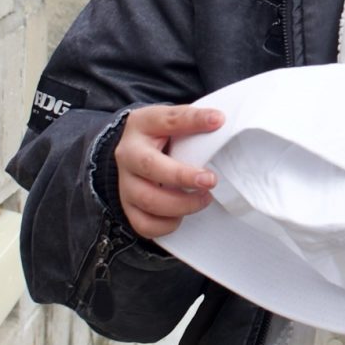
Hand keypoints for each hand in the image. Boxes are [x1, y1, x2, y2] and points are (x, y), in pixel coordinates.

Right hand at [114, 104, 223, 238]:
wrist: (134, 154)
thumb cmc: (160, 137)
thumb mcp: (172, 120)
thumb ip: (191, 120)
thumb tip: (219, 120)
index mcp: (141, 125)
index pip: (166, 120)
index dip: (193, 121)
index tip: (218, 121)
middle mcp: (128, 154)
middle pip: (149, 166)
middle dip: (183, 176)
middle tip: (210, 180)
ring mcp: (125, 184)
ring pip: (148, 200)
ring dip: (182, 204)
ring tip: (204, 198)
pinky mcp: (128, 208)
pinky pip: (145, 225)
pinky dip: (168, 224)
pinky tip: (182, 215)